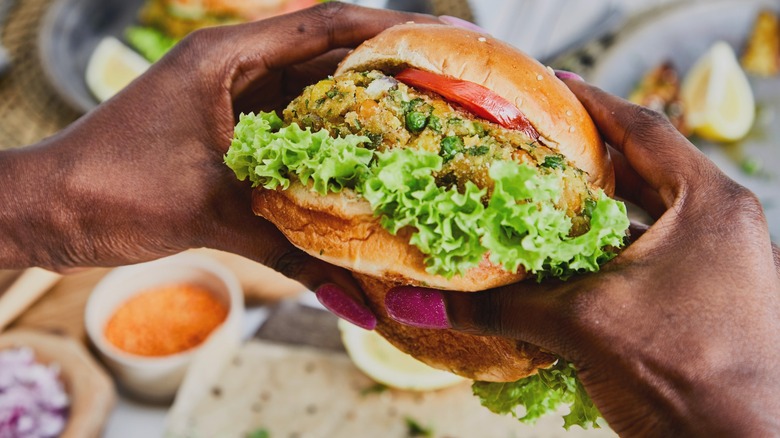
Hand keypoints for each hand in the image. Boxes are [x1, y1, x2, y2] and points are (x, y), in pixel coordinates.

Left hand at [0, 4, 438, 312]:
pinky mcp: (224, 132)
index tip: (435, 39)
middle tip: (439, 91)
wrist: (50, 209)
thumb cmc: (112, 191)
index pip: (320, 25)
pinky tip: (357, 166)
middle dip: (382, 73)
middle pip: (322, 58)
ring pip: (307, 95)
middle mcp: (232, 68)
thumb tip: (356, 303)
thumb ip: (290, 252)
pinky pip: (287, 129)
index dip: (382, 28)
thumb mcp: (211, 213)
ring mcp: (228, 99)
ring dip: (354, 111)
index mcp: (225, 57)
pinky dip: (321, 144)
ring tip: (414, 129)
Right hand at [384, 79, 779, 434]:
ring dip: (601, 206)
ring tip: (547, 194)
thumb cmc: (683, 375)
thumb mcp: (581, 325)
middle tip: (539, 141)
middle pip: (646, 169)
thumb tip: (415, 302)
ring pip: (650, 215)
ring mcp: (722, 262)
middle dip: (591, 156)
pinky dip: (612, 248)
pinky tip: (571, 257)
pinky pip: (655, 252)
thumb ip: (495, 307)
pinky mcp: (710, 295)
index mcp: (708, 205)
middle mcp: (722, 224)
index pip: (644, 128)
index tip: (551, 86)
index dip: (592, 103)